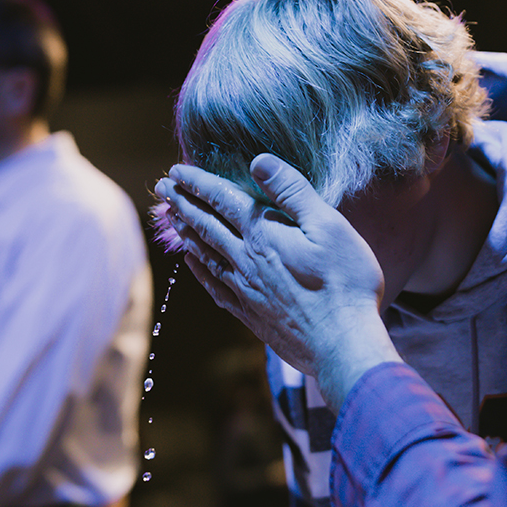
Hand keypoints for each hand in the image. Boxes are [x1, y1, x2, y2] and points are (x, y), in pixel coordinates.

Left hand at [155, 154, 401, 409]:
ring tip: (172, 218)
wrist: (341, 345)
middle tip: (162, 188)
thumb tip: (259, 162)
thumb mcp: (329, 226)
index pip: (222, 200)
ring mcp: (245, 290)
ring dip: (186, 232)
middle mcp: (246, 260)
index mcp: (264, 235)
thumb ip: (292, 192)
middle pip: (206, 225)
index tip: (175, 170)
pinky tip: (191, 262)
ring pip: (205, 254)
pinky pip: (214, 285)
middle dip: (182, 202)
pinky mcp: (250, 314)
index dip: (198, 182)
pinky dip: (197, 269)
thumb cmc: (344, 283)